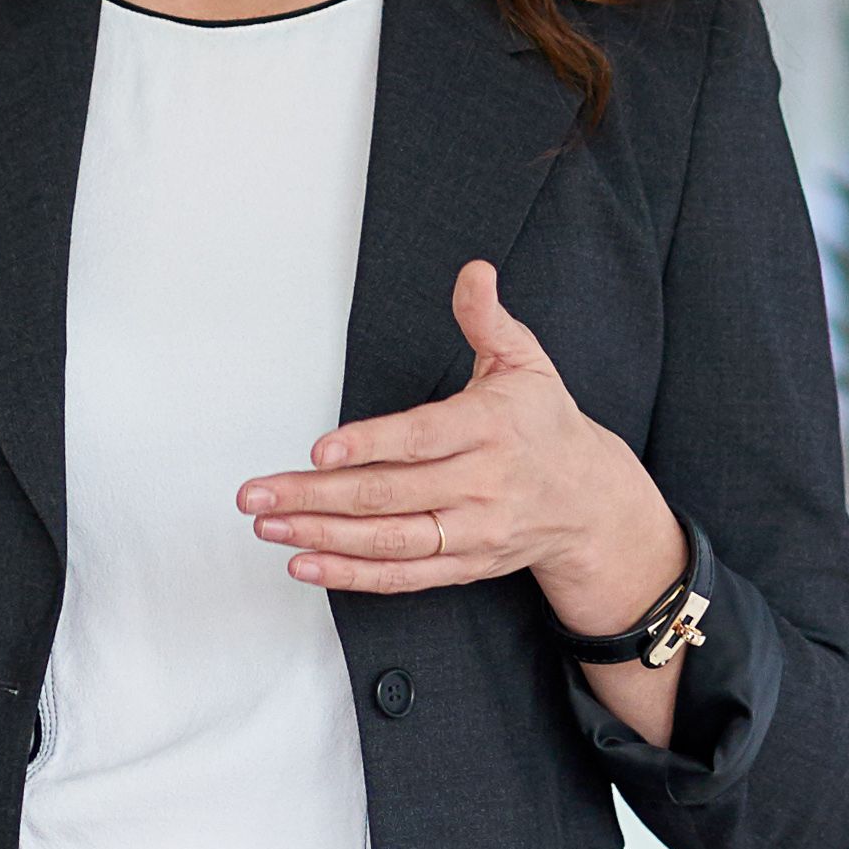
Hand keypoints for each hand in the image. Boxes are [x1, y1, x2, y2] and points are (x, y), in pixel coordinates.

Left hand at [237, 261, 678, 631]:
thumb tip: (474, 272)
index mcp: (489, 428)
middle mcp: (481, 485)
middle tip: (258, 493)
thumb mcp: (525, 362)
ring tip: (269, 525)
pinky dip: (352, 575)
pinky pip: (402, 576)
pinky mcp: (464, 565)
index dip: (369, 445)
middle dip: (315, 496)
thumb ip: (488, 319)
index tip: (320, 449)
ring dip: (322, 537)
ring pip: (389, 540)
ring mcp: (472, 531)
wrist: (590, 501)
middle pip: (389, 494)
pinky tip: (305, 563)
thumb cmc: (544, 424)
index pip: (421, 439)